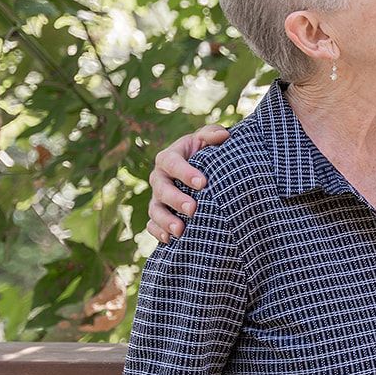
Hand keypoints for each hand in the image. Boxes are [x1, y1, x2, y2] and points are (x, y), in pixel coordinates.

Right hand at [145, 126, 229, 243]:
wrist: (198, 170)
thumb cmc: (203, 152)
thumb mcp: (207, 140)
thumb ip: (212, 134)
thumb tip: (224, 135)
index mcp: (168, 158)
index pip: (173, 163)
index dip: (185, 173)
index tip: (202, 183)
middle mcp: (159, 178)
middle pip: (162, 190)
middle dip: (176, 200)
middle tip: (193, 209)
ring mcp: (157, 197)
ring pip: (155, 210)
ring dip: (166, 220)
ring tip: (180, 230)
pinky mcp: (158, 213)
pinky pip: (152, 225)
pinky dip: (158, 232)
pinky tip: (170, 240)